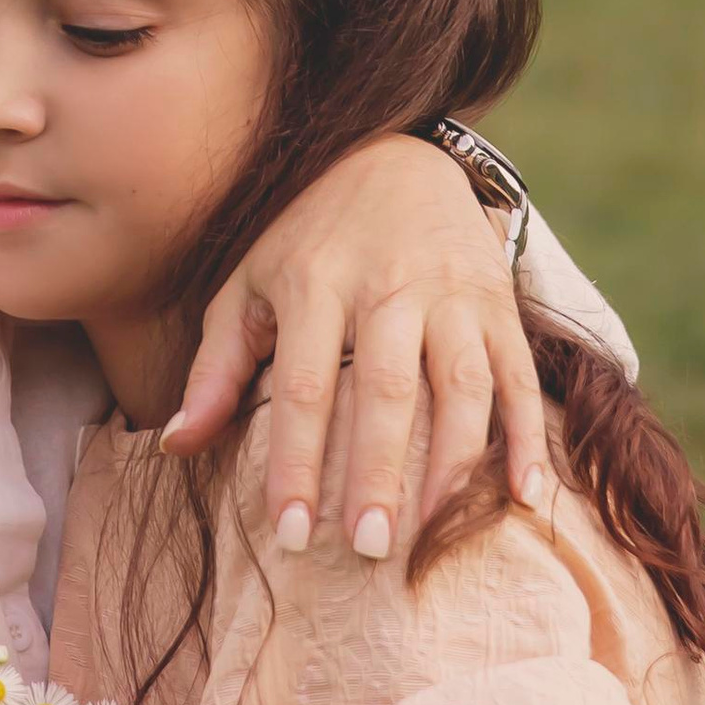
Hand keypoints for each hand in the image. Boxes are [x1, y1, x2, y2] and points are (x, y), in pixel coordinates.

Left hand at [164, 131, 548, 560]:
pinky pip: (519, 374)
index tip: (290, 534)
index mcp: (315, 281)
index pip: (305, 386)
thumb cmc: (306, 238)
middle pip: (388, 389)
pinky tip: (523, 498)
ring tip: (429, 534)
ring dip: (452, 465)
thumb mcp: (248, 285)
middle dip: (378, 473)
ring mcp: (451, 290)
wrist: (394, 155)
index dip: (298, 462)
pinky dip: (529, 436)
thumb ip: (216, 367)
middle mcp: (388, 284)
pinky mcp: (498, 300)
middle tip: (367, 549)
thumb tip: (176, 446)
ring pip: (463, 385)